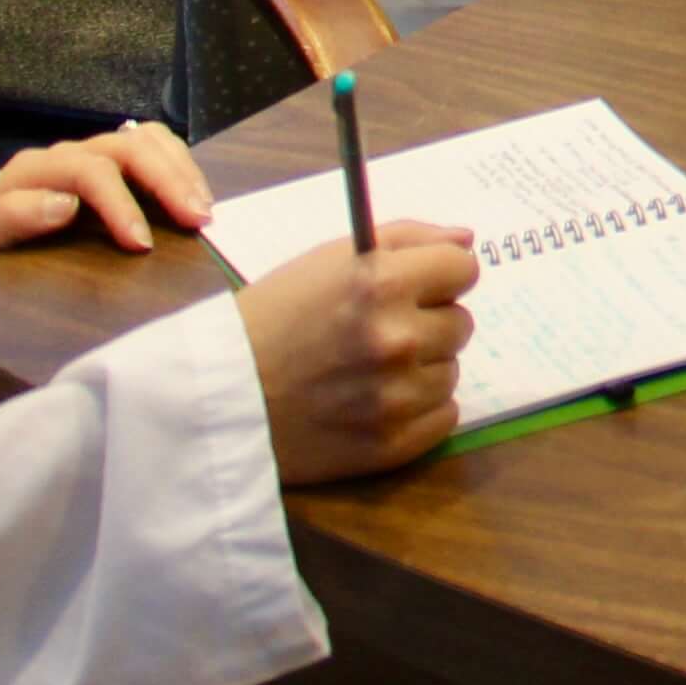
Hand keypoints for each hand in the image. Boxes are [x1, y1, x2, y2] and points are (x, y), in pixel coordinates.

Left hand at [0, 120, 213, 255]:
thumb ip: (11, 219)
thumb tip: (63, 204)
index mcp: (35, 169)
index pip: (90, 171)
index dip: (121, 203)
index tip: (142, 244)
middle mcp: (68, 153)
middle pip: (129, 147)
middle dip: (168, 180)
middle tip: (198, 220)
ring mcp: (93, 152)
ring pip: (148, 139)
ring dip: (182, 170)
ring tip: (204, 208)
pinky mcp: (113, 161)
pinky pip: (154, 145)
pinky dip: (181, 165)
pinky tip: (195, 195)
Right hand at [235, 219, 481, 483]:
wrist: (218, 395)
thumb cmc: (271, 317)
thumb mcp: (328, 259)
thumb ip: (406, 239)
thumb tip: (468, 241)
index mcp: (382, 285)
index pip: (464, 269)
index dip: (439, 275)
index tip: (415, 286)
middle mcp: (397, 340)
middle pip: (461, 322)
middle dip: (427, 322)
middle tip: (377, 332)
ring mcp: (396, 397)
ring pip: (451, 371)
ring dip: (421, 368)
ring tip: (367, 369)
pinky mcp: (392, 445)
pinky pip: (444, 416)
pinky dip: (418, 410)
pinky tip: (374, 401)